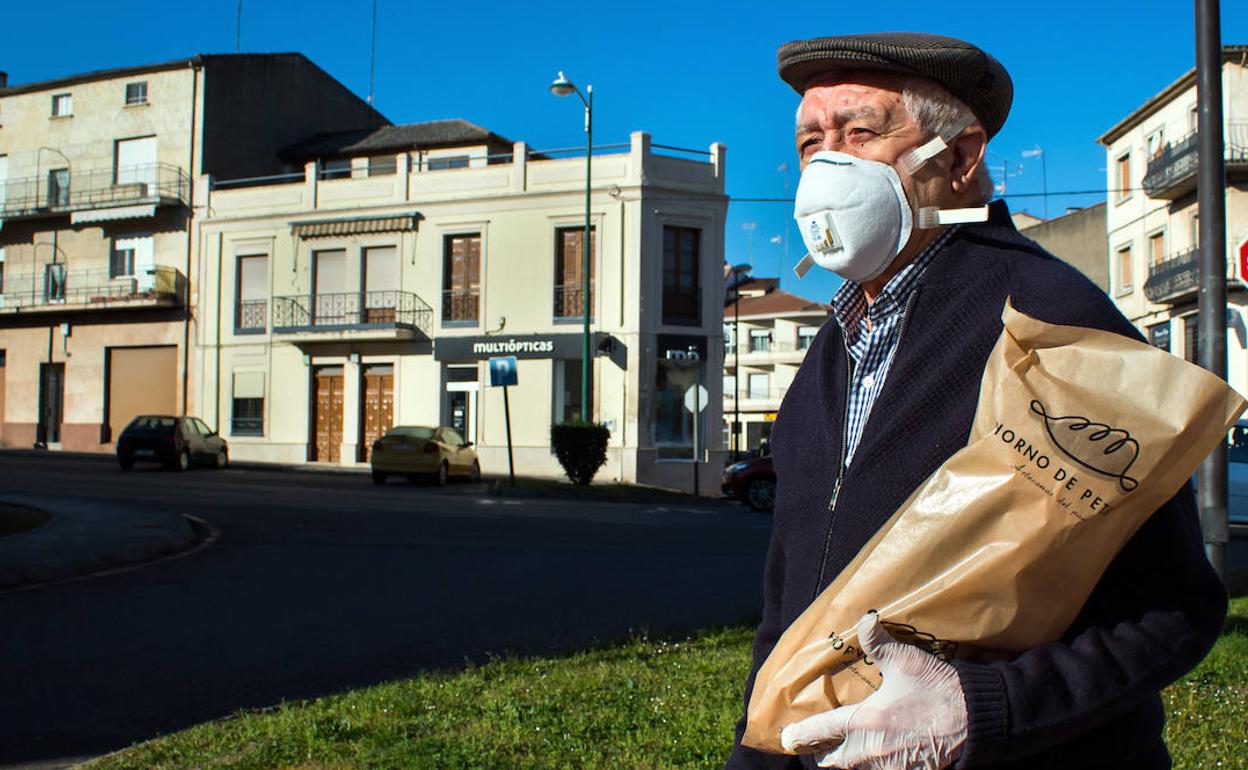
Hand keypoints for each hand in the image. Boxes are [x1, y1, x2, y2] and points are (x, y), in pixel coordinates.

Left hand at [779, 612, 967, 768]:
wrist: (975, 718)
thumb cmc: (938, 688)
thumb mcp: (905, 661)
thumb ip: (878, 642)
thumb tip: (865, 618)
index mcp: (865, 722)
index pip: (820, 732)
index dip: (800, 736)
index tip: (786, 738)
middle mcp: (871, 750)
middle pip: (832, 763)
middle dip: (822, 753)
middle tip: (820, 742)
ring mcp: (890, 767)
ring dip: (848, 761)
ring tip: (848, 747)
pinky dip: (873, 766)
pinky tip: (878, 753)